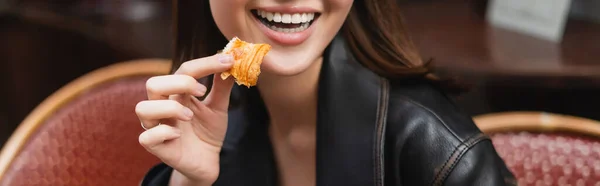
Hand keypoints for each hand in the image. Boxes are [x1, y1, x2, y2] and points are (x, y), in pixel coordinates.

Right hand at [135, 53, 233, 184]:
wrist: (207, 161)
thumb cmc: (208, 131)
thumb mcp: (219, 107)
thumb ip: (223, 85)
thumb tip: (232, 60)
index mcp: (177, 94)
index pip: (184, 70)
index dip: (205, 63)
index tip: (227, 61)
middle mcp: (162, 106)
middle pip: (153, 84)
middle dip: (179, 83)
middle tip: (201, 91)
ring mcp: (156, 126)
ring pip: (143, 108)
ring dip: (169, 108)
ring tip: (190, 116)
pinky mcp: (155, 146)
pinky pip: (147, 136)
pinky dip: (164, 132)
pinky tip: (178, 135)